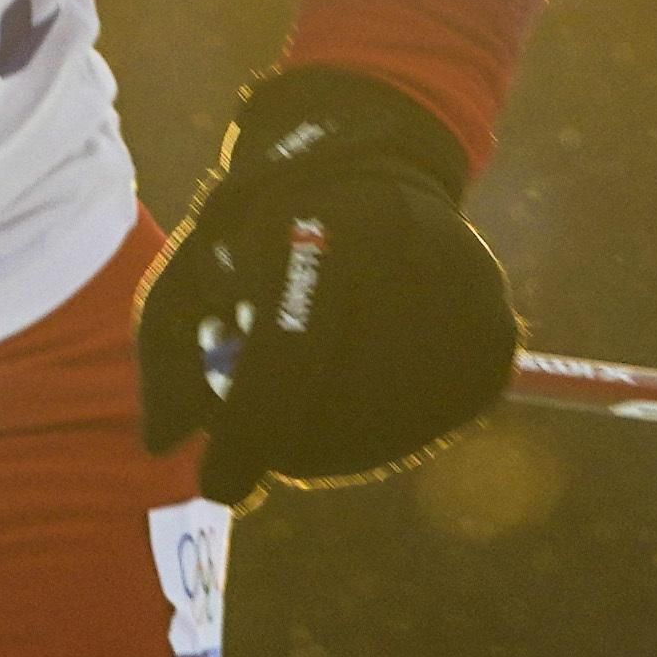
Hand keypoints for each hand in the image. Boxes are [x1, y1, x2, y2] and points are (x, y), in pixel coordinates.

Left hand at [135, 66, 519, 507]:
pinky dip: (371, 429)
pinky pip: (420, 429)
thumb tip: (160, 446)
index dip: (250, 426)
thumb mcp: (199, 261)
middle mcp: (420, 262)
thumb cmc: (267, 224)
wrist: (373, 170)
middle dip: (279, 433)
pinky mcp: (496, 348)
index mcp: (338, 224)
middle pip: (340, 410)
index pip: (294, 351)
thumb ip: (169, 350)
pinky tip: (353, 376)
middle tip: (250, 423)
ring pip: (381, 433)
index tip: (216, 486)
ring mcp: (472, 307)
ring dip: (323, 434)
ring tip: (306, 370)